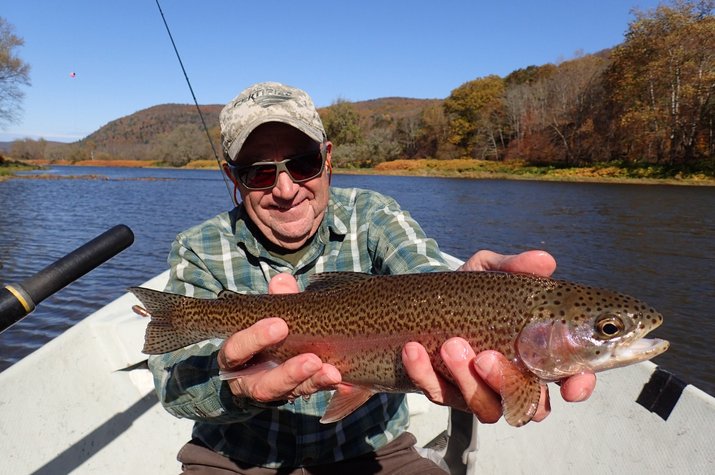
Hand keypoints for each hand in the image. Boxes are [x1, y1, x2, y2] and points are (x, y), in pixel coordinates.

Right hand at [218, 273, 340, 403]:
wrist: (270, 355)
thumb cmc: (265, 329)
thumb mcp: (269, 313)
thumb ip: (276, 300)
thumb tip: (282, 281)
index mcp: (236, 356)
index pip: (235, 351)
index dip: (254, 339)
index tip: (280, 325)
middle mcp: (249, 380)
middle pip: (261, 385)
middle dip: (288, 373)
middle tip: (312, 359)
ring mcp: (273, 391)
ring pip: (287, 394)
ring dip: (310, 382)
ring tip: (331, 371)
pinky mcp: (295, 394)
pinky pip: (309, 393)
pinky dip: (326, 385)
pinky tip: (342, 379)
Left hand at [403, 250, 596, 422]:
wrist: (422, 300)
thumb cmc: (470, 292)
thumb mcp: (488, 272)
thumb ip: (514, 266)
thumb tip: (543, 260)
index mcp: (535, 353)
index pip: (569, 378)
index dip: (577, 385)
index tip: (572, 383)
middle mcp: (512, 379)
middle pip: (527, 403)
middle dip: (507, 382)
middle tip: (485, 356)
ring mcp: (479, 390)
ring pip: (485, 407)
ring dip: (467, 380)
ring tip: (448, 346)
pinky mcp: (445, 393)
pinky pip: (438, 394)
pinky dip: (425, 374)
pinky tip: (413, 350)